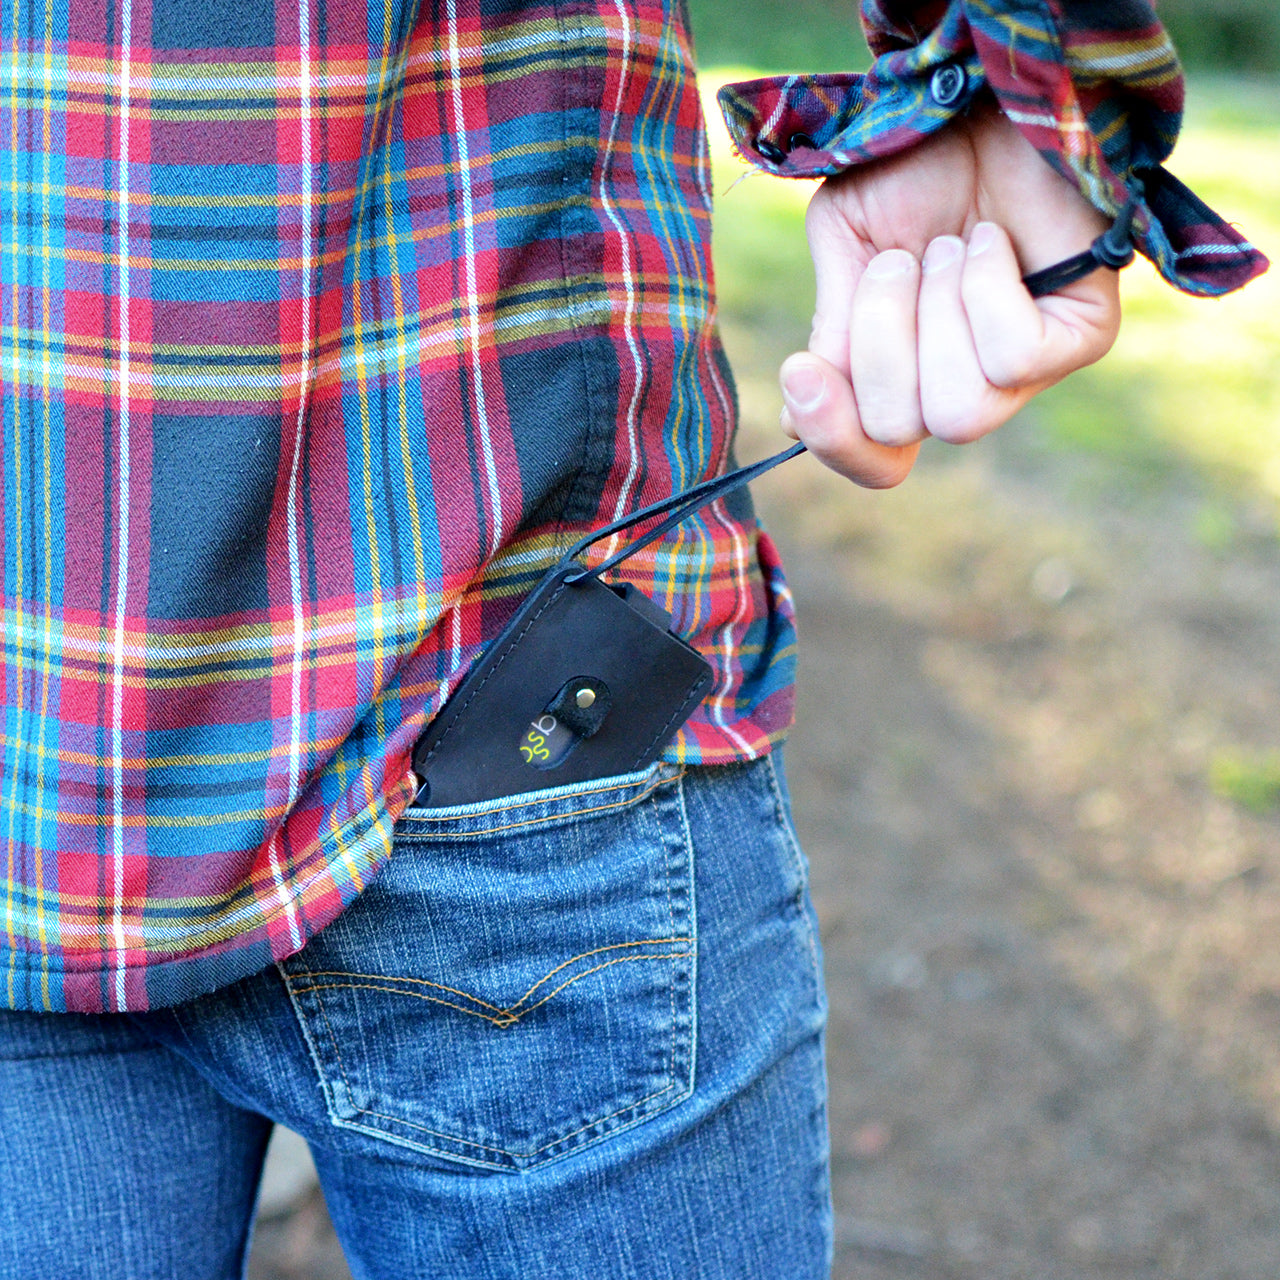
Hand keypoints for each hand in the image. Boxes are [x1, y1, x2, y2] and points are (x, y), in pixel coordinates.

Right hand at [778, 101, 1120, 487]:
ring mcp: (1024, 375)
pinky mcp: (1081, 339)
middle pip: (897, 429)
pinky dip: (986, 291)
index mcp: (902, 380)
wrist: (983, 98)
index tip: (801, 371)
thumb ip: (831, 329)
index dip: (831, 434)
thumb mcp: (846, 247)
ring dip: (937, 315)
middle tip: (902, 263)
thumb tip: (798, 415)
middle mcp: (961, 389)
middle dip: (881, 339)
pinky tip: (993, 245)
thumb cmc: (914, 170)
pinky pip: (1012, 360)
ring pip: (957, 411)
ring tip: (952, 248)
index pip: (873, 461)